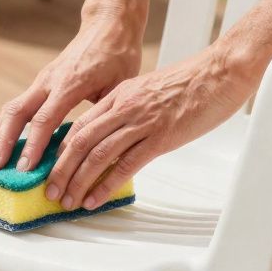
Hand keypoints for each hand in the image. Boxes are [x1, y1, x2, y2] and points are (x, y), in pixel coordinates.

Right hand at [0, 16, 142, 171]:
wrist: (109, 25)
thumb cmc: (118, 55)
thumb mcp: (120, 86)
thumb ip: (103, 115)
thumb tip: (96, 151)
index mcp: (70, 83)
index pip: (45, 118)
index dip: (34, 145)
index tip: (24, 168)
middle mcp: (49, 81)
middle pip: (17, 113)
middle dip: (2, 142)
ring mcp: (41, 81)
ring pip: (10, 109)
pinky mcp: (40, 83)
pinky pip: (16, 106)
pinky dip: (4, 127)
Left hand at [44, 48, 258, 210]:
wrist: (221, 70)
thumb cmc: (194, 81)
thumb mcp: (152, 91)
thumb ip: (133, 109)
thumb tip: (122, 133)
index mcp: (120, 94)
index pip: (79, 125)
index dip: (61, 150)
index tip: (52, 168)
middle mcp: (124, 107)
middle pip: (79, 141)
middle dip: (60, 170)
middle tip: (50, 190)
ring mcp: (141, 122)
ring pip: (96, 154)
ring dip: (77, 181)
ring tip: (67, 200)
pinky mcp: (160, 137)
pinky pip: (125, 165)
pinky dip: (105, 185)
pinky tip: (95, 199)